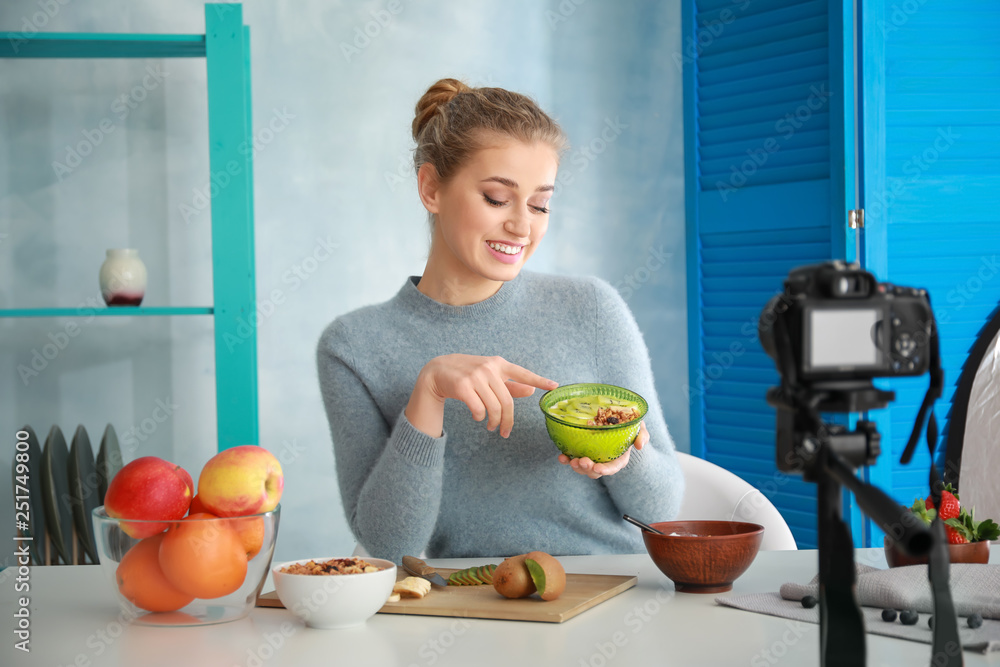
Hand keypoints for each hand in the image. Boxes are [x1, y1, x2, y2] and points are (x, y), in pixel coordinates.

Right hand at [407, 354, 557, 437]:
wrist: (437, 371)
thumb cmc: (467, 374)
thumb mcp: (489, 376)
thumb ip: (510, 385)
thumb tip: (531, 391)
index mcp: (499, 364)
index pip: (523, 373)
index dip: (539, 380)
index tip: (554, 386)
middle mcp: (489, 368)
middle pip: (507, 402)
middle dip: (508, 421)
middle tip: (504, 432)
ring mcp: (476, 376)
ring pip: (494, 408)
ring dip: (493, 422)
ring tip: (491, 426)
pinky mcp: (463, 386)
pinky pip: (479, 410)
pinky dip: (480, 417)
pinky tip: (476, 416)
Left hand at [558, 420, 647, 478]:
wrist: (616, 417)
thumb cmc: (629, 424)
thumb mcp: (638, 427)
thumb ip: (642, 435)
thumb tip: (639, 445)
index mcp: (618, 458)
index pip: (612, 468)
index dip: (604, 470)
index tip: (597, 468)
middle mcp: (604, 461)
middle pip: (595, 471)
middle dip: (587, 469)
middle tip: (581, 461)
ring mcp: (592, 457)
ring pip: (583, 468)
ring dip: (576, 466)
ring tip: (570, 460)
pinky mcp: (581, 451)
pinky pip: (572, 459)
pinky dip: (566, 460)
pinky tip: (562, 456)